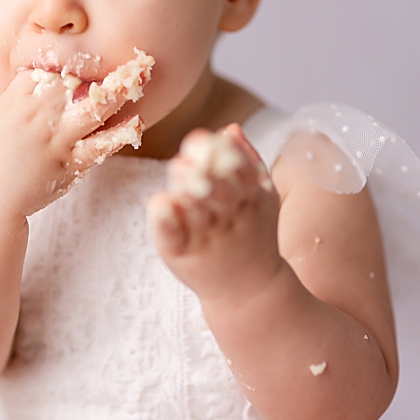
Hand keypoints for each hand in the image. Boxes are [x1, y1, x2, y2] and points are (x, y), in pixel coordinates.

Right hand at [0, 58, 148, 222]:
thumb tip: (6, 104)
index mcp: (14, 101)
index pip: (43, 68)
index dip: (62, 61)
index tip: (76, 61)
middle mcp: (38, 115)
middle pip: (74, 78)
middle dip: (97, 63)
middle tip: (126, 53)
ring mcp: (55, 139)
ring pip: (95, 106)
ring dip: (120, 89)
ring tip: (142, 73)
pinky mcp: (68, 165)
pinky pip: (100, 147)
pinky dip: (120, 135)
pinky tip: (136, 123)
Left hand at [147, 123, 281, 305]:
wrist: (250, 290)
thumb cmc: (252, 235)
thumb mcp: (260, 198)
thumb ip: (247, 162)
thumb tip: (230, 129)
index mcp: (252, 200)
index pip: (240, 172)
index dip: (221, 154)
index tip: (200, 140)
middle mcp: (231, 220)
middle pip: (219, 192)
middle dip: (205, 172)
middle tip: (187, 156)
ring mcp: (207, 240)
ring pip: (196, 212)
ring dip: (187, 189)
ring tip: (178, 168)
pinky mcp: (183, 256)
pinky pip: (175, 237)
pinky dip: (166, 220)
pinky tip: (159, 202)